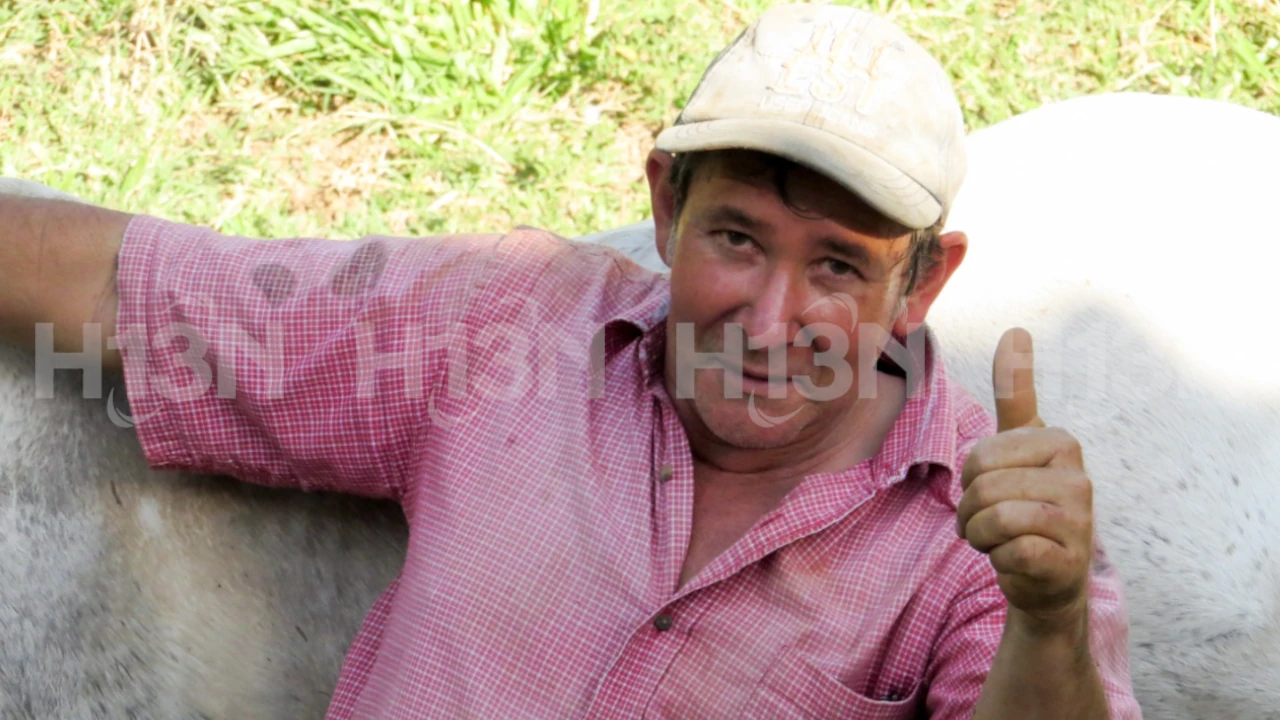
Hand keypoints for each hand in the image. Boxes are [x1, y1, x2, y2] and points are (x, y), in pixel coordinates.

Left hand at [957, 328, 1093, 631]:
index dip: (973, 475)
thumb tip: (1016, 329)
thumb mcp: (1019, 448)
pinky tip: (1018, 560)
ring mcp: (1079, 518)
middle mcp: (1077, 475)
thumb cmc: (1026, 506)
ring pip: (993, 517)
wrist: (1047, 579)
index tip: (998, 432)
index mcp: (1059, 442)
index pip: (983, 454)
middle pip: (982, 485)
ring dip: (981, 536)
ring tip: (1002, 540)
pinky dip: (999, 559)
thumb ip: (1016, 393)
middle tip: (989, 521)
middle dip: (970, 510)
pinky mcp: (1069, 558)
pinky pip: (1009, 549)